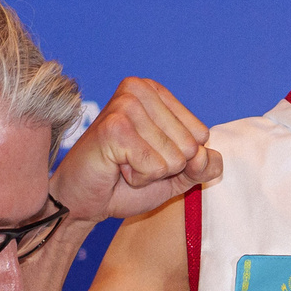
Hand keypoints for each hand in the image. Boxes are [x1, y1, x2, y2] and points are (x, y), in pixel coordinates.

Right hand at [53, 77, 220, 221]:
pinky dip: (138, 178)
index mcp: (156, 92)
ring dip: (149, 173)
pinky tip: (116, 168)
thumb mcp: (175, 175)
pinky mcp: (115, 128)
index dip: (178, 158)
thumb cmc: (125, 183)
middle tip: (132, 162)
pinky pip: (154, 167)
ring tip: (122, 164)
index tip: (146, 155)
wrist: (82, 200)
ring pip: (173, 157)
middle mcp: (140, 90)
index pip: (201, 134)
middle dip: (164, 166)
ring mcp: (126, 106)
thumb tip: (207, 157)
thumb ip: (203, 167)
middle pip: (189, 146)